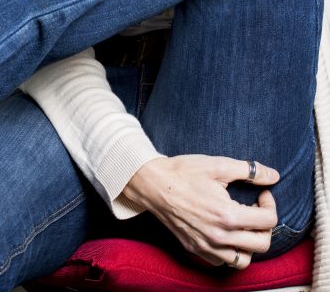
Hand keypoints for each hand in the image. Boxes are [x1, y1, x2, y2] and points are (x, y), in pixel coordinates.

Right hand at [121, 155, 278, 268]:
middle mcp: (220, 236)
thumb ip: (249, 171)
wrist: (153, 184)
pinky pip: (223, 262)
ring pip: (244, 259)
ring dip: (250, 243)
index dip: (270, 204)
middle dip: (265, 225)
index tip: (261, 194)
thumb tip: (273, 176)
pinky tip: (226, 232)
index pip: (268, 221)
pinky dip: (231, 251)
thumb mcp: (218, 165)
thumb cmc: (184, 172)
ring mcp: (207, 246)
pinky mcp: (196, 249)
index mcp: (227, 215)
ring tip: (243, 224)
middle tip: (256, 209)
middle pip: (262, 243)